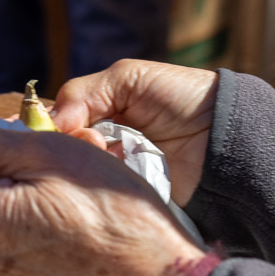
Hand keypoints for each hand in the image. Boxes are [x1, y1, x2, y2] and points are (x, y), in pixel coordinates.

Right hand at [52, 61, 218, 205]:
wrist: (226, 133)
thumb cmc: (181, 96)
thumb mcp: (128, 78)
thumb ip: (83, 92)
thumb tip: (49, 120)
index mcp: (97, 113)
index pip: (55, 122)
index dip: (48, 125)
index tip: (51, 128)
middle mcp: (101, 144)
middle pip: (62, 150)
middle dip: (70, 143)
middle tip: (93, 140)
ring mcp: (115, 172)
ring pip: (79, 173)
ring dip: (88, 161)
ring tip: (109, 153)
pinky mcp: (130, 197)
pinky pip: (104, 195)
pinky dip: (104, 184)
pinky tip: (115, 173)